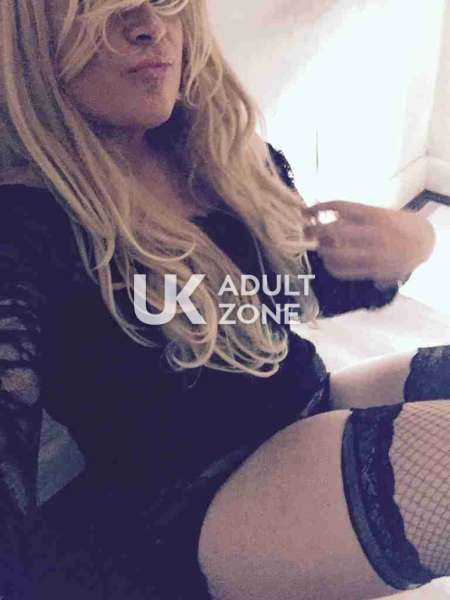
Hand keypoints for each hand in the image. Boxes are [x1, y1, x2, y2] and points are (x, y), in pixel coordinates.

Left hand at [303, 200, 435, 285]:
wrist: (421, 243)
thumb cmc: (395, 225)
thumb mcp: (378, 212)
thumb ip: (354, 215)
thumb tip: (320, 216)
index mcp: (374, 214)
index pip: (340, 207)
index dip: (318, 208)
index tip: (305, 212)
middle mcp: (373, 233)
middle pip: (334, 231)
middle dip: (315, 232)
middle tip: (305, 232)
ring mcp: (373, 253)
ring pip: (336, 254)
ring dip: (322, 251)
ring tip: (319, 248)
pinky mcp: (373, 270)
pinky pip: (344, 271)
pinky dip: (331, 267)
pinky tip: (328, 262)